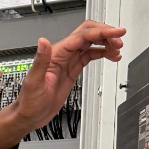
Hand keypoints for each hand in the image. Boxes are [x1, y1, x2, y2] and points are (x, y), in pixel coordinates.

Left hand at [0, 19, 125, 148]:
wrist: (29, 115)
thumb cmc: (29, 102)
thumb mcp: (34, 83)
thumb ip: (40, 61)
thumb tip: (43, 42)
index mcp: (54, 55)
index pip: (81, 36)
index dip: (100, 32)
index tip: (115, 34)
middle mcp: (62, 55)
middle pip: (88, 34)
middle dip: (105, 34)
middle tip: (119, 41)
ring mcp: (68, 61)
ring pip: (91, 44)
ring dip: (106, 43)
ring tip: (118, 49)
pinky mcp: (73, 69)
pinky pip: (90, 55)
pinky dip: (103, 53)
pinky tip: (112, 56)